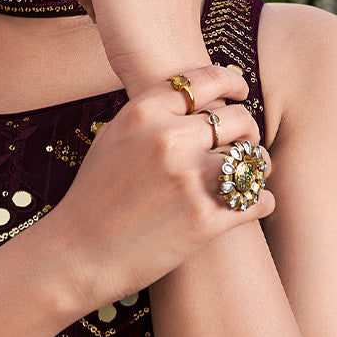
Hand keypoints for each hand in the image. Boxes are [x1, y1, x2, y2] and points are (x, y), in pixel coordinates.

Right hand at [36, 64, 273, 314]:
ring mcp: (188, 180)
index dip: (232, 82)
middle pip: (238, 118)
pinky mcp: (204, 220)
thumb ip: (151, 116)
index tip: (241, 91)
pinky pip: (255, 200)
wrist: (76, 256)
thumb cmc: (93, 199)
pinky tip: (255, 205)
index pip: (206, 81)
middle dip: (247, 132)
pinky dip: (260, 202)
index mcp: (143, 114)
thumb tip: (195, 101)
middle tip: (245, 145)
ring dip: (257, 167)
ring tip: (252, 176)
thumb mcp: (112, 140)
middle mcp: (168, 139)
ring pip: (253, 158)